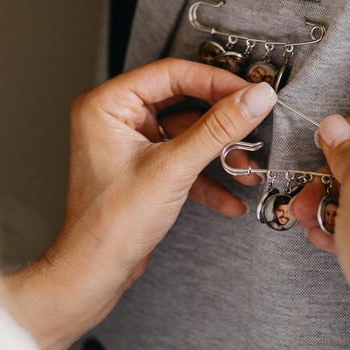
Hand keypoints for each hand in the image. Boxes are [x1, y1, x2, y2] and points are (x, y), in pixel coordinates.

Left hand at [0, 59, 275, 349]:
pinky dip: (205, 176)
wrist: (93, 274)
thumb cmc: (110, 224)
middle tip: (256, 123)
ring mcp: (128, 142)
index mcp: (106, 104)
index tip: (251, 92)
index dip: (215, 81)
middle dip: (220, 122)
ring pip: (186, 133)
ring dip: (218, 152)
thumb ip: (218, 129)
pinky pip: (181, 158)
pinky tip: (231, 198)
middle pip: (182, 101)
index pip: (171, 74)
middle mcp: (114, 117)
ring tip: (247, 169)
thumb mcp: (172, 169)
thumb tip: (254, 98)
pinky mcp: (143, 167)